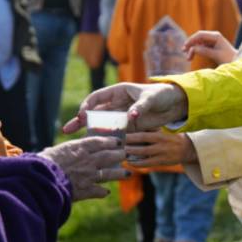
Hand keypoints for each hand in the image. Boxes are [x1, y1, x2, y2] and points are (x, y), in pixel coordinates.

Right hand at [38, 136, 127, 200]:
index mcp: (78, 148)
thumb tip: (49, 151)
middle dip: (119, 155)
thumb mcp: (51, 152)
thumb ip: (57, 152)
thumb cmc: (41, 164)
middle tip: (125, 154)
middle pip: (108, 156)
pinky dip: (102, 192)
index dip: (110, 141)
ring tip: (128, 173)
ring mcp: (88, 176)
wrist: (39, 180)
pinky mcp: (85, 190)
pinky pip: (98, 191)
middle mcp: (87, 160)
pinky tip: (106, 192)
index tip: (118, 142)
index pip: (99, 142)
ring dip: (119, 173)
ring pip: (109, 173)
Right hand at [63, 82, 187, 133]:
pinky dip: (106, 140)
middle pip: (94, 113)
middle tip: (67, 130)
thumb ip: (141, 107)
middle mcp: (116, 104)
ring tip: (76, 143)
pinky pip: (114, 134)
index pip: (97, 97)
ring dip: (89, 133)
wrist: (174, 105)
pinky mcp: (127, 127)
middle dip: (80, 121)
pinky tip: (97, 149)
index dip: (87, 105)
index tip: (82, 114)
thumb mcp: (151, 98)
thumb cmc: (161, 95)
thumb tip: (131, 115)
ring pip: (101, 125)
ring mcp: (120, 116)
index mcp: (118, 92)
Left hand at [125, 131, 197, 166]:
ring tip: (122, 154)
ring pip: (143, 156)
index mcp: (160, 136)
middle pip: (142, 146)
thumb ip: (151, 132)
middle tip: (118, 146)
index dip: (132, 137)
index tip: (122, 136)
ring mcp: (161, 154)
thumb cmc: (171, 140)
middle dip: (129, 147)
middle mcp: (161, 145)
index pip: (143, 135)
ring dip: (132, 155)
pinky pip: (147, 164)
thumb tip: (135, 130)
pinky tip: (130, 162)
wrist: (188, 148)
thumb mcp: (163, 134)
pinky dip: (137, 164)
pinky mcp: (162, 162)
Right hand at [183, 30, 235, 64]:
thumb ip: (204, 51)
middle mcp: (213, 37)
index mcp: (216, 36)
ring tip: (188, 58)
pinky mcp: (211, 46)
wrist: (236, 62)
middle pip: (198, 38)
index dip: (191, 40)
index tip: (185, 47)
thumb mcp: (216, 55)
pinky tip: (191, 57)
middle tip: (184, 52)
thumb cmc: (228, 58)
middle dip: (190, 44)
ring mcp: (212, 41)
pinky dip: (196, 51)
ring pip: (198, 43)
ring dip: (192, 49)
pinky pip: (201, 47)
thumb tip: (193, 49)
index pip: (200, 34)